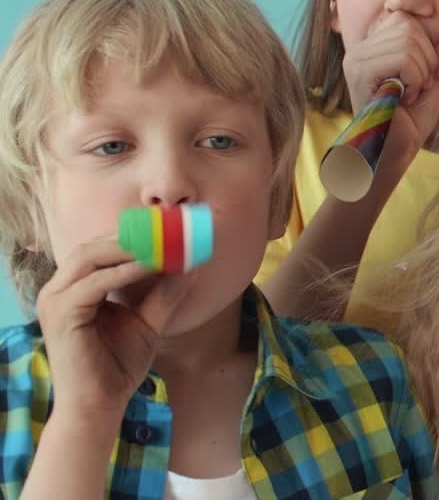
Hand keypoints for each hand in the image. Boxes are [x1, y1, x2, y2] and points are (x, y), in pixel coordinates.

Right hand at [35, 237, 193, 418]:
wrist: (98, 405)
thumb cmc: (117, 366)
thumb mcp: (148, 322)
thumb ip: (165, 293)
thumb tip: (192, 264)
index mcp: (75, 288)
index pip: (100, 249)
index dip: (134, 234)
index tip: (169, 226)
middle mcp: (58, 289)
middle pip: (93, 247)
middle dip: (132, 235)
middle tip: (169, 228)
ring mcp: (55, 300)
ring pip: (90, 258)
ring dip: (129, 248)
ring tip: (164, 243)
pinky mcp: (60, 314)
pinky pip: (94, 283)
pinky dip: (124, 271)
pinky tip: (152, 265)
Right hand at [341, 12, 438, 172]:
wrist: (394, 154)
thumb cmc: (410, 121)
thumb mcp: (437, 80)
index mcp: (375, 45)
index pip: (407, 19)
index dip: (425, 47)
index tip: (419, 77)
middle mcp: (360, 47)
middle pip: (409, 27)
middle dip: (425, 61)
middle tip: (414, 88)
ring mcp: (356, 58)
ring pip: (408, 43)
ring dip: (420, 74)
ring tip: (407, 95)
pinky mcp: (359, 72)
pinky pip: (403, 59)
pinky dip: (413, 81)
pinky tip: (402, 99)